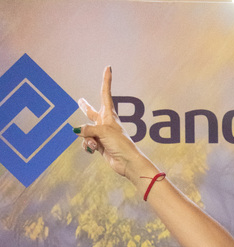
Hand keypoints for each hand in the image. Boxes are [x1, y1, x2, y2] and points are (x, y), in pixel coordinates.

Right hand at [76, 66, 143, 180]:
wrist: (127, 162)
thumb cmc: (119, 143)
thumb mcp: (102, 131)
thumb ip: (87, 129)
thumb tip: (77, 131)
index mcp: (109, 115)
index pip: (105, 93)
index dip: (106, 80)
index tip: (108, 68)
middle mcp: (105, 123)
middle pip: (92, 113)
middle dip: (85, 108)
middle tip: (80, 101)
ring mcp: (101, 135)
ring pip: (86, 131)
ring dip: (87, 138)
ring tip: (94, 143)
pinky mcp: (99, 146)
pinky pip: (87, 142)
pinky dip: (87, 146)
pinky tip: (93, 149)